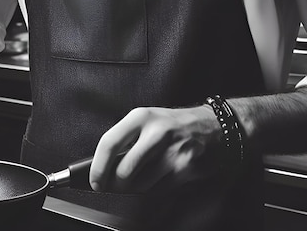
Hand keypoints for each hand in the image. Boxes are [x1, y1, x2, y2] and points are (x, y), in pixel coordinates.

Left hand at [89, 105, 223, 192]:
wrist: (211, 126)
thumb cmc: (172, 124)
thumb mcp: (146, 121)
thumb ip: (126, 139)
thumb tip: (103, 166)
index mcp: (140, 117)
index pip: (110, 142)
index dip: (98, 167)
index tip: (95, 180)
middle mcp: (156, 132)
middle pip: (124, 170)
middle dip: (116, 185)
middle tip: (114, 186)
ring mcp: (172, 151)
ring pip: (141, 184)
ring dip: (135, 189)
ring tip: (140, 179)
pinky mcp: (185, 167)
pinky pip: (159, 189)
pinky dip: (153, 189)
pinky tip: (158, 178)